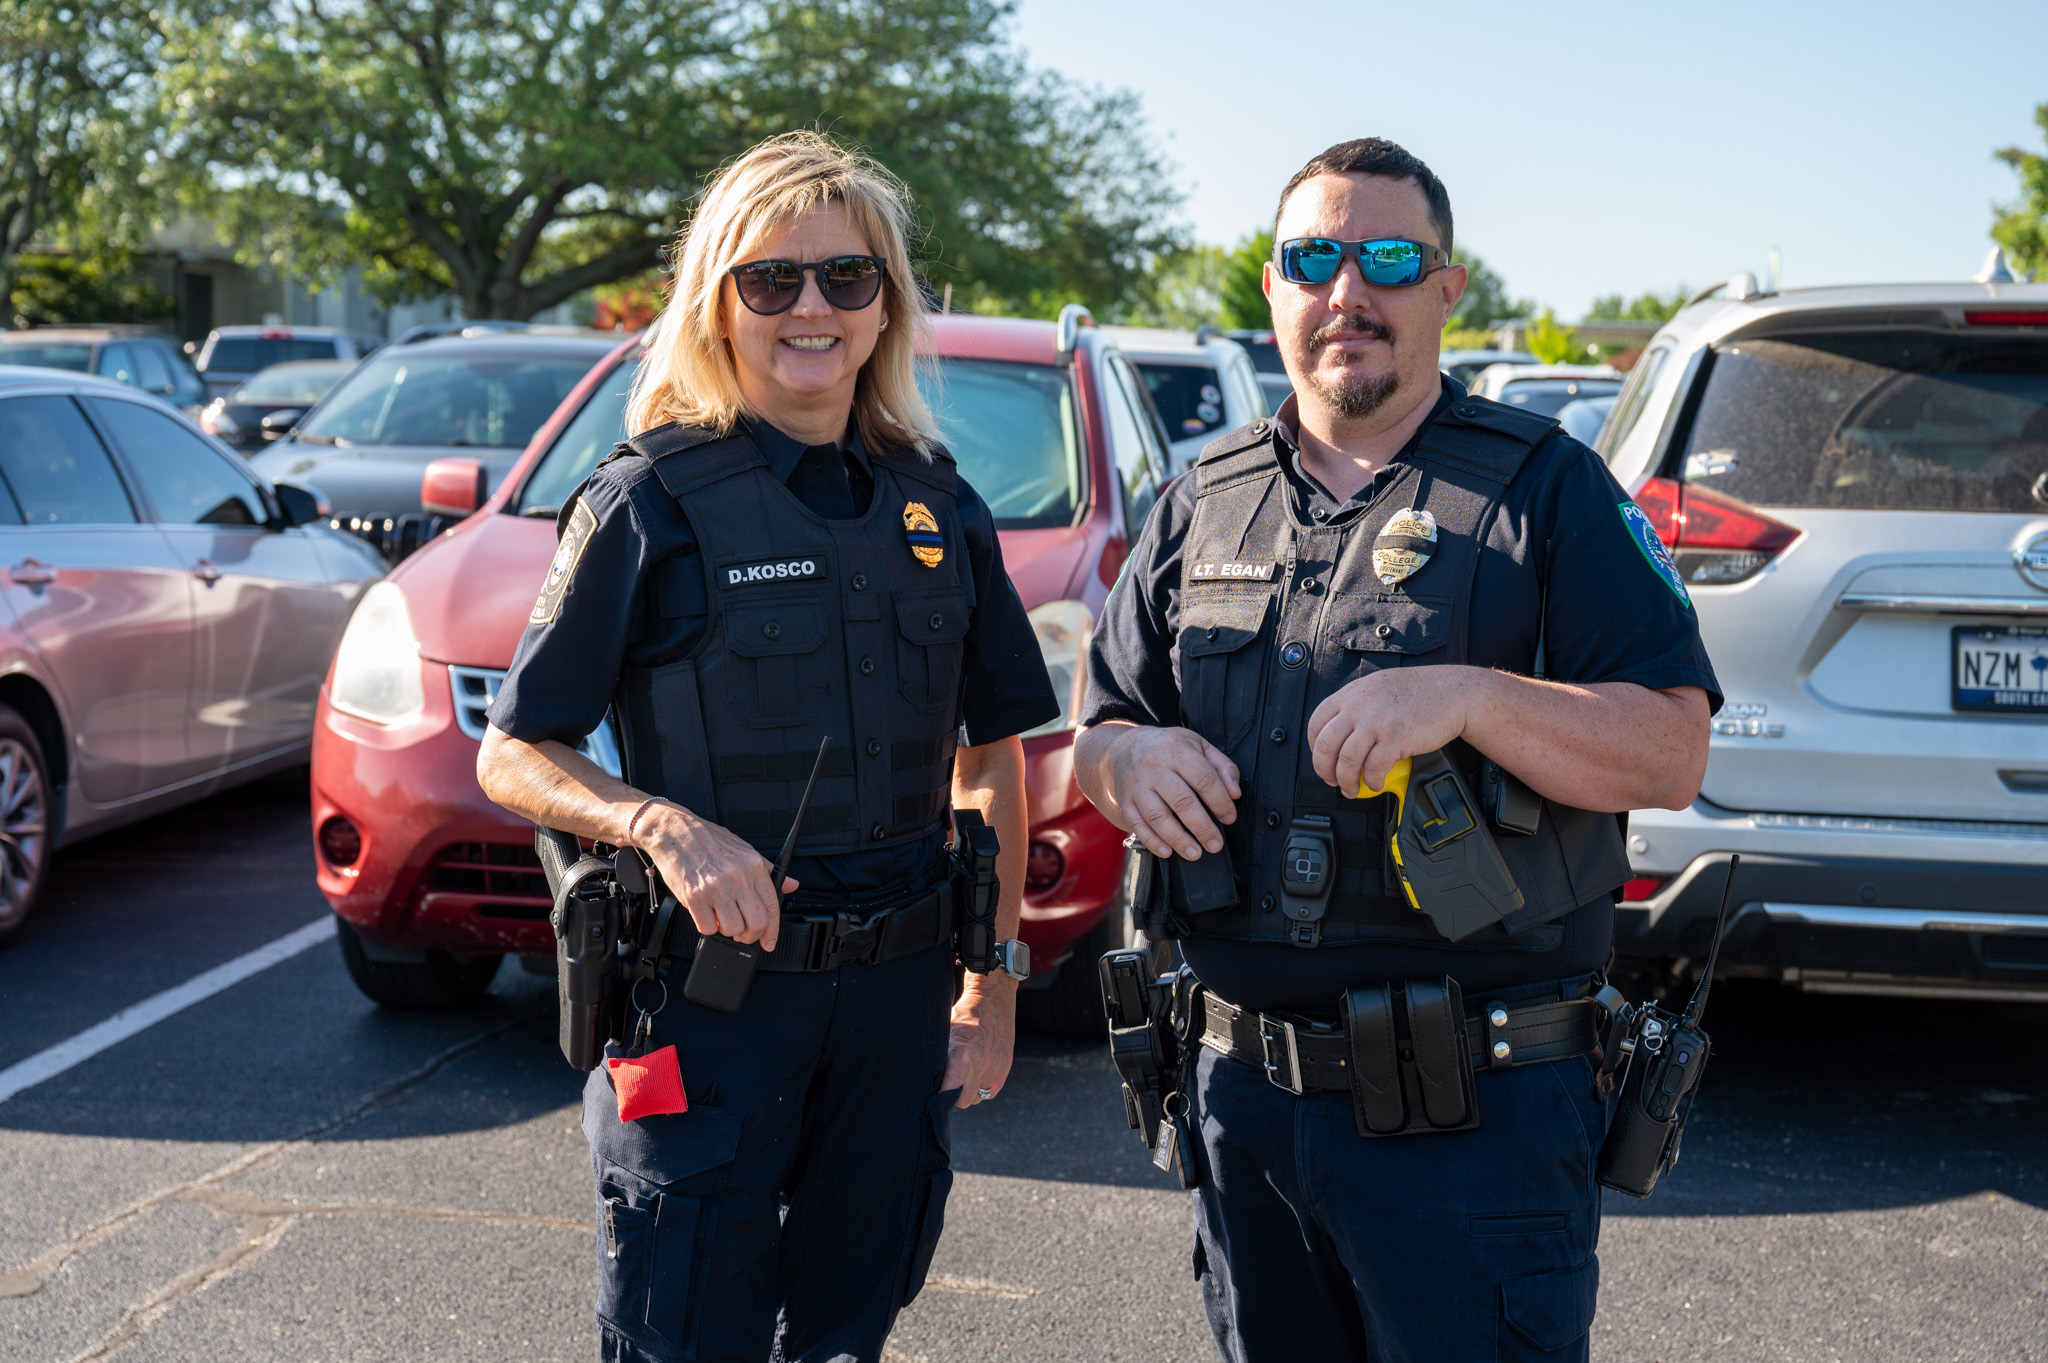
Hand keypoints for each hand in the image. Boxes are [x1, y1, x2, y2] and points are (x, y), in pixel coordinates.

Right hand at [635, 802, 794, 951]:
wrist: (674, 831)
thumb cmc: (708, 839)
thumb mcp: (744, 849)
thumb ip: (768, 870)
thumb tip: (790, 885)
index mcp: (753, 866)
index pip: (772, 906)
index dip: (773, 930)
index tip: (769, 941)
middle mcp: (737, 878)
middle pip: (756, 923)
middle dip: (751, 935)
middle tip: (744, 933)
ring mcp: (715, 889)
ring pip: (732, 929)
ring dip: (727, 929)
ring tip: (721, 916)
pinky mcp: (694, 898)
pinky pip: (707, 928)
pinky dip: (707, 926)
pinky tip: (706, 913)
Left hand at [942, 974, 1016, 1107]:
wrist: (992, 997)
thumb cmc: (965, 1013)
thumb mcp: (946, 1032)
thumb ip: (942, 1057)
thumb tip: (931, 1078)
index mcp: (961, 1055)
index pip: (949, 1092)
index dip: (941, 1096)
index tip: (936, 1093)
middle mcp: (980, 1064)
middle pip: (965, 1100)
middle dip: (956, 1096)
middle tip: (950, 1085)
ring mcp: (996, 1066)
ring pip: (979, 1097)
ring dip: (971, 1091)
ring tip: (965, 1078)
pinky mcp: (1006, 1065)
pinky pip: (992, 1090)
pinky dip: (984, 1087)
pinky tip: (977, 1076)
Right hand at [1104, 726, 1240, 859]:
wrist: (1126, 747)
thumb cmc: (1170, 749)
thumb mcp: (1199, 745)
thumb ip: (1223, 766)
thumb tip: (1235, 793)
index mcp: (1176, 749)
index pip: (1204, 779)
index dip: (1220, 802)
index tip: (1229, 818)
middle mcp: (1154, 766)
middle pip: (1182, 802)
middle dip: (1202, 828)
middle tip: (1216, 845)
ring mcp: (1136, 784)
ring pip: (1158, 817)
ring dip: (1178, 839)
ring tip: (1195, 854)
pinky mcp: (1125, 800)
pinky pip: (1137, 824)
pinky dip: (1152, 841)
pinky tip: (1168, 852)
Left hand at [1307, 667, 1474, 796]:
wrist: (1451, 692)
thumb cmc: (1417, 691)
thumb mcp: (1376, 689)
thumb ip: (1355, 706)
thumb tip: (1339, 733)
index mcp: (1351, 694)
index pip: (1316, 724)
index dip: (1314, 748)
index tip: (1322, 759)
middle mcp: (1359, 707)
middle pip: (1325, 746)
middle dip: (1324, 770)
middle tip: (1332, 780)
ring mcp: (1376, 723)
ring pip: (1346, 761)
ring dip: (1346, 781)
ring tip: (1352, 788)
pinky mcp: (1395, 739)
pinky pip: (1373, 768)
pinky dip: (1372, 781)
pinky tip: (1375, 782)